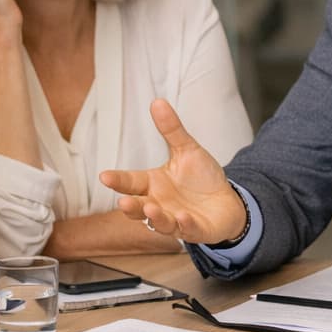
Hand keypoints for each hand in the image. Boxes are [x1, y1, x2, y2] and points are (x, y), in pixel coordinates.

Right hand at [98, 99, 247, 243]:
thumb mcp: (187, 150)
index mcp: (153, 184)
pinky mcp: (195, 230)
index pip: (131, 182)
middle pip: (139, 208)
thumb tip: (157, 101)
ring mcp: (175, 219)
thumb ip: (172, 130)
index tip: (104, 176)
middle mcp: (159, 204)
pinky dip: (184, 225)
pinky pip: (187, 230)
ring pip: (159, 223)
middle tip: (123, 201)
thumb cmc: (201, 179)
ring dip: (155, 217)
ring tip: (151, 208)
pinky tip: (183, 217)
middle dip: (131, 206)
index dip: (117, 180)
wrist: (227, 202)